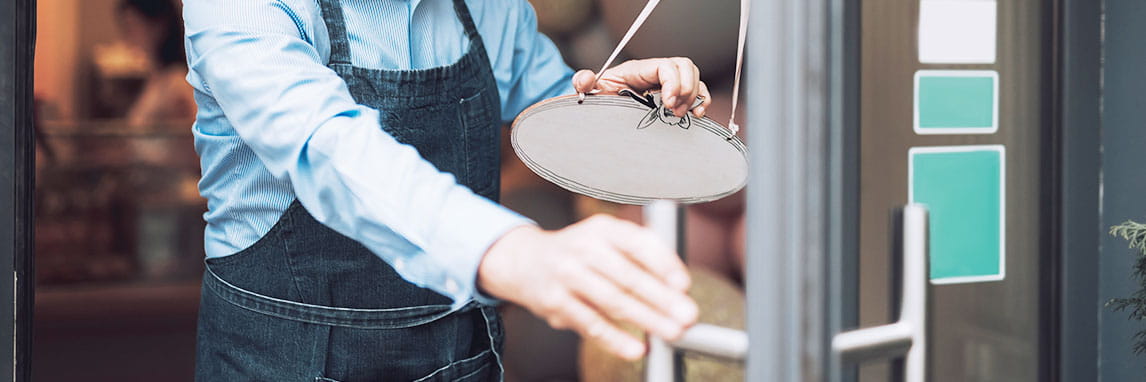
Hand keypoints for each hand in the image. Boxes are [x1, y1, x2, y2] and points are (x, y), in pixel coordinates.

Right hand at [478, 215, 698, 360]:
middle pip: (628, 276)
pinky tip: (637, 348)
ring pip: (612, 302)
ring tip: (671, 333)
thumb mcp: (605, 239)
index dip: (663, 264)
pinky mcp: (555, 303)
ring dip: (646, 320)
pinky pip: (591, 325)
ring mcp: (566, 275)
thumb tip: (677, 287)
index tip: (684, 285)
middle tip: (687, 316)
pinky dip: (616, 340)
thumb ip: (639, 255)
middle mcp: (583, 248)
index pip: (638, 242)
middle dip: (662, 299)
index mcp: (602, 228)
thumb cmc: (578, 253)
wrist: (524, 261)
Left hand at [572, 57, 711, 118]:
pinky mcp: (674, 97)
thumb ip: (584, 82)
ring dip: (693, 96)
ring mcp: (666, 85)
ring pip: (693, 77)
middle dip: (685, 89)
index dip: (672, 81)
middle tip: (674, 111)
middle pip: (684, 67)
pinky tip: (696, 114)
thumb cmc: (600, 99)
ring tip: (681, 115)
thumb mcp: (590, 91)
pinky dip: (701, 100)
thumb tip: (584, 80)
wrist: (602, 113)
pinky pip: (696, 91)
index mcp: (638, 70)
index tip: (668, 103)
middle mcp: (655, 74)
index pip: (665, 65)